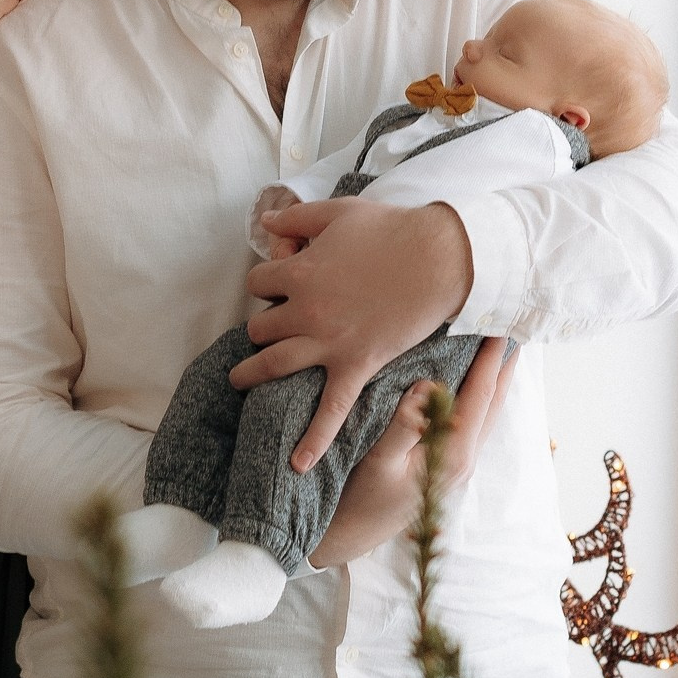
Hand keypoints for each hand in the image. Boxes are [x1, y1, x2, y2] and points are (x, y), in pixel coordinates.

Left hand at [235, 200, 477, 470]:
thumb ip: (296, 218)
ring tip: (239, 381)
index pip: (258, 281)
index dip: (267, 280)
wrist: (439, 258)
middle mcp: (306, 311)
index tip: (280, 280)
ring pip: (274, 364)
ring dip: (252, 373)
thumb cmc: (390, 230)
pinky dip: (313, 440)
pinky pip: (330, 410)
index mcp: (298, 273)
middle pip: (260, 325)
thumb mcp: (337, 212)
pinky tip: (297, 464)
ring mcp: (330, 343)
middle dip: (264, 322)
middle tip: (276, 323)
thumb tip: (266, 220)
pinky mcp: (357, 365)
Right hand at [308, 341, 516, 567]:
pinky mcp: (449, 464)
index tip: (499, 325)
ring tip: (501, 346)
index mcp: (453, 454)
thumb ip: (403, 426)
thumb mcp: (376, 463)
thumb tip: (428, 386)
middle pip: (493, 402)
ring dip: (495, 378)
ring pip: (487, 412)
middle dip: (503, 364)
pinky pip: (474, 420)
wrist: (354, 535)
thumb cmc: (361, 498)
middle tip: (513, 325)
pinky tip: (473, 381)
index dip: (490, 359)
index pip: (479, 396)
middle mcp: (464, 458)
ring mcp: (459, 463)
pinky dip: (480, 394)